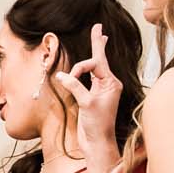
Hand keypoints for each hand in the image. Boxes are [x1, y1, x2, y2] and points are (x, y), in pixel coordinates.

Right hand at [50, 21, 122, 156]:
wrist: (97, 144)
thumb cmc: (97, 126)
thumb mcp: (87, 103)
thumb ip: (75, 86)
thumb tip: (62, 75)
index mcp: (111, 84)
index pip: (97, 62)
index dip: (89, 55)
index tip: (87, 46)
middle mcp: (107, 85)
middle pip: (99, 60)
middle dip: (98, 44)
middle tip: (98, 28)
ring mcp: (99, 91)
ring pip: (92, 69)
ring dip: (87, 60)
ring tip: (94, 43)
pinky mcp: (91, 98)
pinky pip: (86, 80)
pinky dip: (81, 73)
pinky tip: (81, 69)